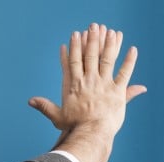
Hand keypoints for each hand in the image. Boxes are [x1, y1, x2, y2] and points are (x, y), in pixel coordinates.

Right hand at [29, 23, 146, 135]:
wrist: (90, 134)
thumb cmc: (74, 127)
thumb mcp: (57, 116)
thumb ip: (44, 106)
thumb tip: (30, 101)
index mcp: (75, 85)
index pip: (75, 61)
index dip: (75, 47)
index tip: (75, 35)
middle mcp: (90, 81)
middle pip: (91, 56)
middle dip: (92, 40)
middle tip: (93, 26)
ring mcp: (104, 85)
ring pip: (107, 60)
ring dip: (110, 44)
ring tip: (111, 32)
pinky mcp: (117, 92)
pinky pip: (125, 73)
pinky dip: (129, 61)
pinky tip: (133, 50)